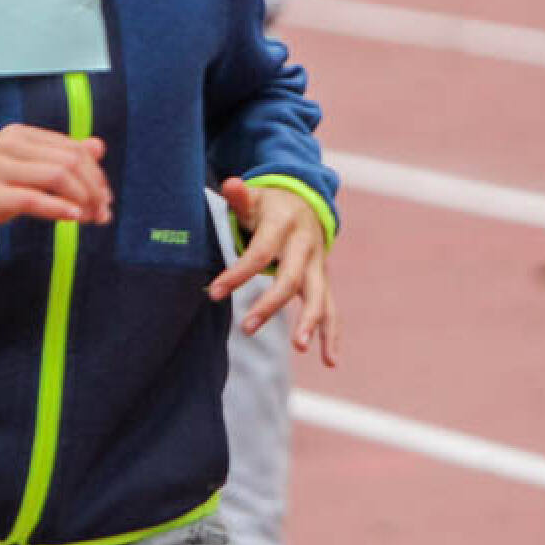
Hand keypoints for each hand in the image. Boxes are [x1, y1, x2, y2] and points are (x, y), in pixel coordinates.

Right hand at [0, 125, 110, 252]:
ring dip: (82, 200)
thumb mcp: (27, 170)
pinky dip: (59, 208)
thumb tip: (98, 146)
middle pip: (70, 161)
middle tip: (103, 212)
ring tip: (91, 218)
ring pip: (57, 176)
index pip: (73, 149)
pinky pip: (33, 199)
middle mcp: (8, 146)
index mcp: (21, 135)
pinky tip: (74, 217)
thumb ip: (61, 157)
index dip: (96, 174)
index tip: (106, 198)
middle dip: (93, 188)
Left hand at [208, 178, 337, 367]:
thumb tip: (230, 183)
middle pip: (293, 279)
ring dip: (311, 323)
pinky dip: (332, 335)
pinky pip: (331, 310)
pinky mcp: (323, 282)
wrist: (307, 203)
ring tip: (299, 347)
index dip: (238, 273)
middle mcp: (307, 247)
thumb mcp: (255, 198)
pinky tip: (330, 361)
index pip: (261, 253)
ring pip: (319, 296)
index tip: (212, 292)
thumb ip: (241, 195)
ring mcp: (319, 266)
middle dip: (271, 303)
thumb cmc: (270, 206)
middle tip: (247, 327)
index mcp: (285, 226)